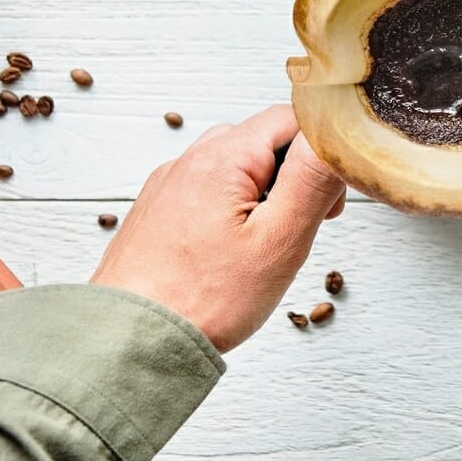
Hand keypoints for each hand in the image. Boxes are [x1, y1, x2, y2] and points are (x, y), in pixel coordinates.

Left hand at [92, 105, 346, 351]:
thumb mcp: (277, 240)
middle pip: (261, 142)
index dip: (322, 153)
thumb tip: (333, 138)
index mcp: (221, 158)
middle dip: (292, 178)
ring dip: (260, 197)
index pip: (291, 118)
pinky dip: (229, 214)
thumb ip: (311, 180)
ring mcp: (167, 186)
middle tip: (297, 231)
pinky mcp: (156, 213)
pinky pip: (205, 194)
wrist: (128, 342)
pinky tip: (228, 256)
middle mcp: (188, 161)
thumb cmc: (202, 300)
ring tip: (262, 249)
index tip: (328, 202)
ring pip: (234, 169)